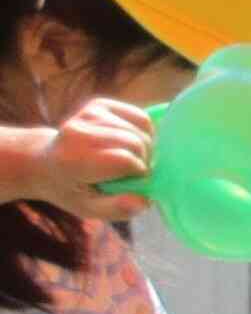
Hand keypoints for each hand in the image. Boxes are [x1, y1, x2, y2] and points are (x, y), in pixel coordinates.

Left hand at [15, 103, 154, 222]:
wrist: (42, 163)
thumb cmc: (71, 189)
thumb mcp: (87, 209)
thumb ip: (116, 208)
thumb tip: (144, 201)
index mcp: (73, 159)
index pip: (126, 160)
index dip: (139, 173)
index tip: (132, 183)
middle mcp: (78, 130)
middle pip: (137, 142)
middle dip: (145, 160)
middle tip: (133, 172)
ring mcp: (88, 114)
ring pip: (142, 129)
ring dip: (146, 147)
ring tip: (131, 158)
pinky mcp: (99, 104)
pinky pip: (140, 117)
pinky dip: (145, 132)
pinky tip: (131, 143)